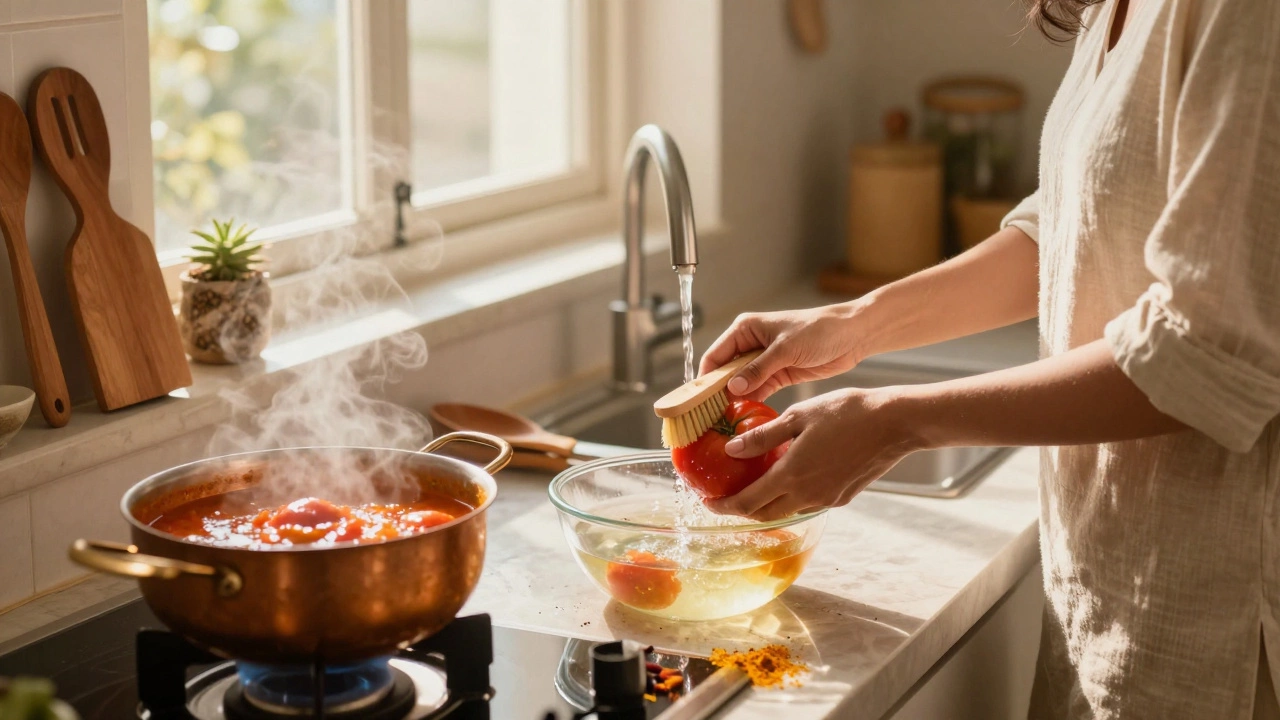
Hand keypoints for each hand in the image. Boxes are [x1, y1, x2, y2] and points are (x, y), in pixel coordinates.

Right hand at [700, 304, 864, 402]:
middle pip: (725, 372)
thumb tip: (733, 387)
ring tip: (724, 422)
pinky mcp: (778, 376)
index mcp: (745, 329)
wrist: (852, 335)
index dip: (705, 378)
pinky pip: (758, 391)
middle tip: (709, 417)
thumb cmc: (819, 330)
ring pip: (740, 384)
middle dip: (718, 392)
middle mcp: (750, 345)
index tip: (698, 400)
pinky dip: (752, 402)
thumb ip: (758, 369)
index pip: (715, 356)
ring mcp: (764, 362)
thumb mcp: (786, 349)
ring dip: (735, 400)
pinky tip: (745, 417)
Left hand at [703, 388, 922, 520]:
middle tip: (724, 498)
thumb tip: (730, 450)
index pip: (747, 503)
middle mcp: (808, 495)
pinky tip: (788, 478)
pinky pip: (808, 503)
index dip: (723, 506)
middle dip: (740, 510)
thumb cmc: (847, 412)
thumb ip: (762, 437)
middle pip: (764, 515)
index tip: (708, 502)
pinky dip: (790, 497)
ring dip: (765, 505)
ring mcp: (827, 499)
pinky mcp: (842, 497)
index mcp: (792, 476)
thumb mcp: (798, 416)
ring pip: (786, 511)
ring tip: (752, 487)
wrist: (894, 424)